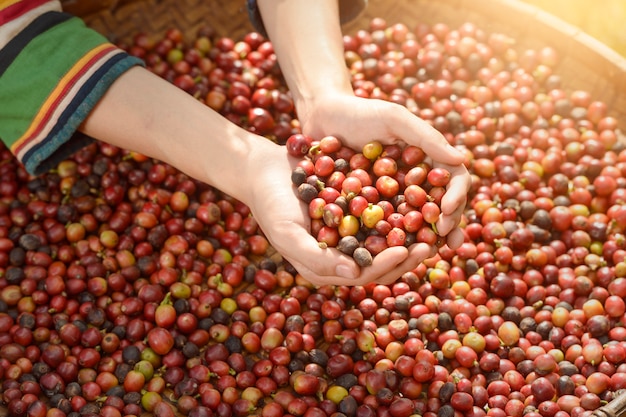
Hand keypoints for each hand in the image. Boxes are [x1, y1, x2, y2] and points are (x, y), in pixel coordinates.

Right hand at [243, 137, 438, 285]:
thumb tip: (353, 274)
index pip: (364, 274)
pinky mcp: (355, 210)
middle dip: (407, 255)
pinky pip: (382, 213)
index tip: (408, 249)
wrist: (264, 170)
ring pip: (386, 239)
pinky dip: (400, 210)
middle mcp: (342, 254)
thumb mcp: (288, 233)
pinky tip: (419, 199)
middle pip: (381, 261)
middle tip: (432, 242)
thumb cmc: (270, 204)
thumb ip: (317, 258)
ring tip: (432, 224)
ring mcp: (350, 232)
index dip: (387, 265)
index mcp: (326, 267)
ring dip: (409, 235)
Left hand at [297, 92, 470, 249]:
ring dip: (425, 239)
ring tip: (425, 255)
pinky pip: (384, 226)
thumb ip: (426, 137)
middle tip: (442, 242)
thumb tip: (460, 160)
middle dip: (446, 225)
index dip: (457, 197)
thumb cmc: (360, 112)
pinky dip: (391, 240)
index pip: (453, 180)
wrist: (320, 116)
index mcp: (428, 159)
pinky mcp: (369, 207)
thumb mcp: (393, 118)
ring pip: (416, 221)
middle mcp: (415, 180)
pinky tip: (391, 254)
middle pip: (440, 206)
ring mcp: (393, 195)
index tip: (447, 211)